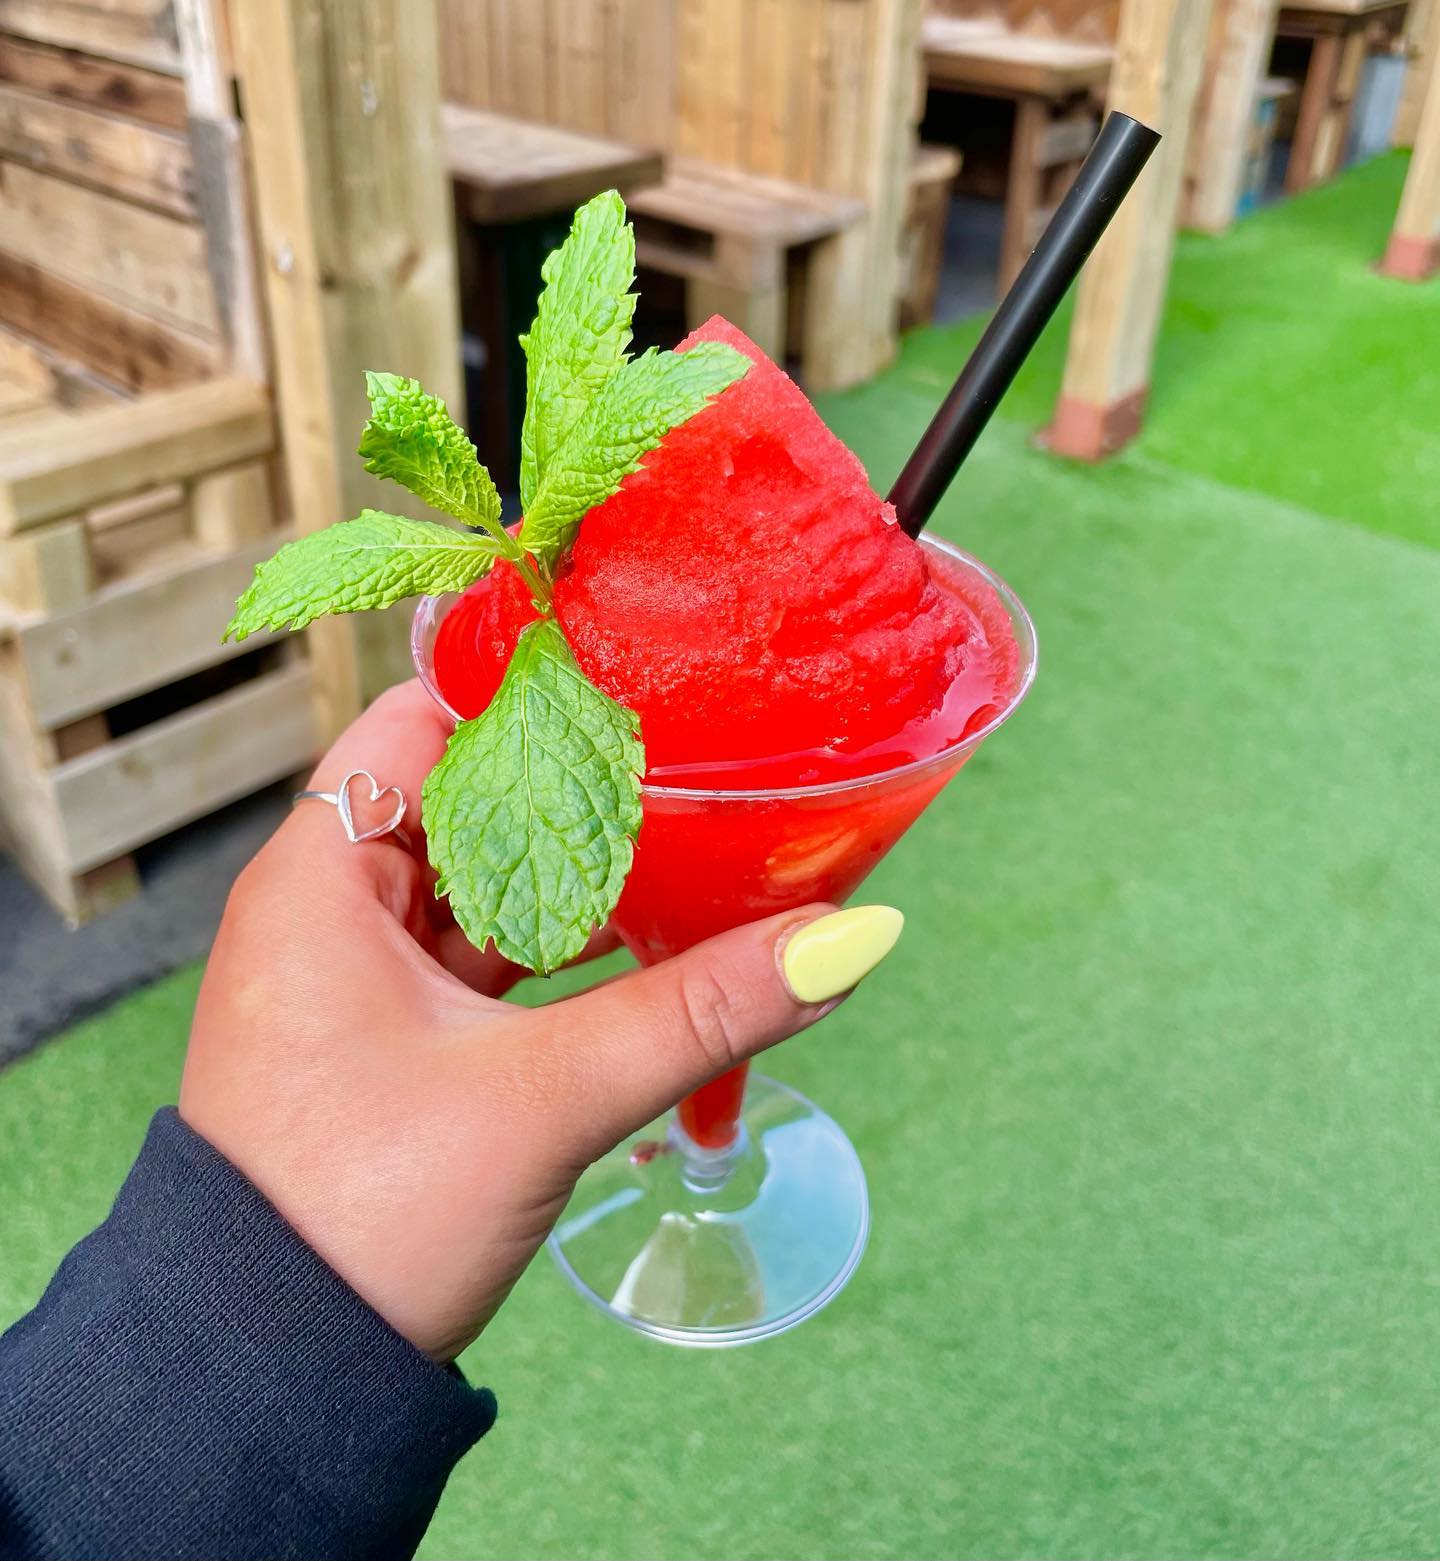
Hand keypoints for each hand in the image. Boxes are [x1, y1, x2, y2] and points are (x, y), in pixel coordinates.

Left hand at [180, 681, 896, 1361]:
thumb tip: (846, 941)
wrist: (270, 1377)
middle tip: (693, 754)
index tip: (633, 674)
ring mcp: (363, 979)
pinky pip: (492, 959)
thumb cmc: (359, 1213)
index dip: (522, 690)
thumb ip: (698, 1011)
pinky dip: (563, 947)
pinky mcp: (399, 1040)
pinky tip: (648, 941)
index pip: (420, 720)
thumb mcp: (543, 1095)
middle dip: (577, 785)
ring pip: (488, 886)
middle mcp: (329, 909)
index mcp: (319, 878)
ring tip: (694, 836)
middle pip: (468, 800)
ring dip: (580, 874)